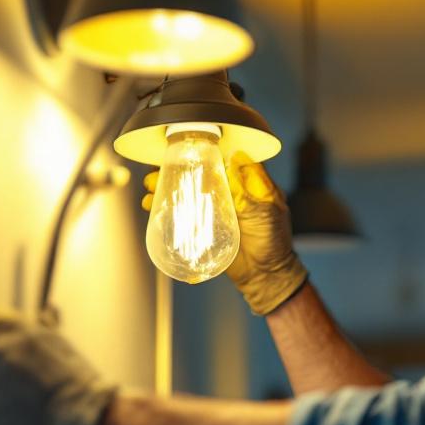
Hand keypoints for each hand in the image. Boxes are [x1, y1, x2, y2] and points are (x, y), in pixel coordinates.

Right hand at [142, 152, 307, 314]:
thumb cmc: (273, 240)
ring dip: (166, 188)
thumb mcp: (268, 207)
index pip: (219, 161)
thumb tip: (238, 155)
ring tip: (151, 187)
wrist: (265, 274)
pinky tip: (152, 205)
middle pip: (196, 175)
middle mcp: (225, 193)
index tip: (182, 150)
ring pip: (186, 193)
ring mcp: (212, 210)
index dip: (200, 154)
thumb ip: (253, 183)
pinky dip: (166, 209)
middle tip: (158, 171)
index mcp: (243, 184)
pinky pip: (182, 215)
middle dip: (175, 170)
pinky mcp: (202, 228)